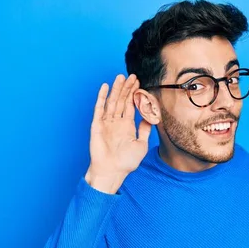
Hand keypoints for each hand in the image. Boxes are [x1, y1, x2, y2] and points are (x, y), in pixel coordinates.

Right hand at [84, 74, 151, 192]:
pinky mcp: (97, 125)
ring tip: (120, 77)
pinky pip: (99, 109)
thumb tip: (150, 117)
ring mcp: (106, 123)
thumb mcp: (141, 144)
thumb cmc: (126, 162)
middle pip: (121, 101)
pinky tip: (105, 87)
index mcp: (126, 126)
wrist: (112, 171)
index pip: (130, 106)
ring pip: (111, 102)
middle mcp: (116, 122)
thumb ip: (145, 130)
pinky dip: (101, 98)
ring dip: (116, 89)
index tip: (138, 83)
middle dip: (126, 88)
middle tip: (131, 75)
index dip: (134, 94)